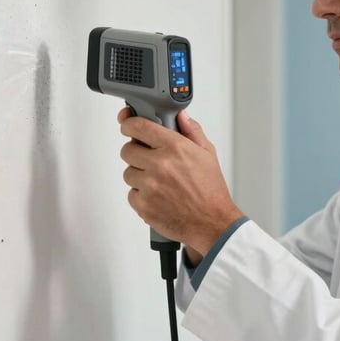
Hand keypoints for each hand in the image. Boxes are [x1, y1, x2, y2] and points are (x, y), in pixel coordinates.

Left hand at [118, 108, 243, 256]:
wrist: (212, 223)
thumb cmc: (211, 191)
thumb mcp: (207, 154)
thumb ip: (192, 131)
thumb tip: (180, 117)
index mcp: (175, 147)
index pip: (139, 126)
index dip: (129, 123)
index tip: (127, 125)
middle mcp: (160, 164)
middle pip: (127, 149)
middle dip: (136, 152)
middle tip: (150, 160)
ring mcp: (149, 185)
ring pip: (128, 172)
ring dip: (139, 175)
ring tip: (159, 182)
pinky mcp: (143, 204)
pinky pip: (131, 193)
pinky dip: (141, 195)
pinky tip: (158, 196)